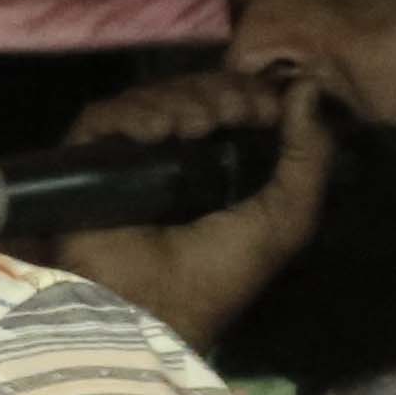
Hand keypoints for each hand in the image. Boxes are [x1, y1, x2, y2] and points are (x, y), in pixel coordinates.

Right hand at [41, 66, 328, 360]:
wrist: (154, 308)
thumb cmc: (221, 273)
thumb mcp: (288, 216)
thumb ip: (309, 154)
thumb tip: (306, 86)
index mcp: (218, 166)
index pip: (229, 103)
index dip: (248, 92)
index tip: (263, 105)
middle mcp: (171, 156)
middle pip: (191, 92)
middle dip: (216, 93)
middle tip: (228, 115)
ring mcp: (126, 160)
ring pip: (150, 98)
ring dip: (178, 101)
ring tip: (192, 127)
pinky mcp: (85, 164)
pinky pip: (102, 118)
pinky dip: (129, 115)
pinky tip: (152, 133)